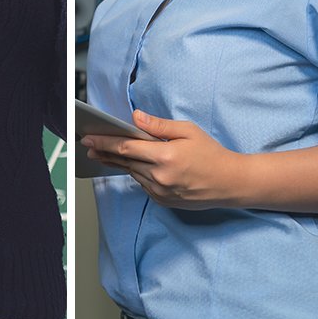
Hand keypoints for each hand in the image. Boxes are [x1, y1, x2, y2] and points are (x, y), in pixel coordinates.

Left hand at [81, 110, 244, 209]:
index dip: (105, 142)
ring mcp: (160, 191)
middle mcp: (159, 176)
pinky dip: (138, 174)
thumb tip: (135, 118)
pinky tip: (135, 166)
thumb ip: (159, 126)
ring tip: (104, 155)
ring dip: (119, 163)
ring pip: (132, 174)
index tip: (89, 138)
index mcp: (165, 156)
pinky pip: (143, 184)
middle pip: (124, 162)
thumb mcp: (189, 131)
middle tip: (88, 145)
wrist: (229, 183)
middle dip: (105, 152)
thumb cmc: (212, 154)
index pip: (126, 148)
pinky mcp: (162, 200)